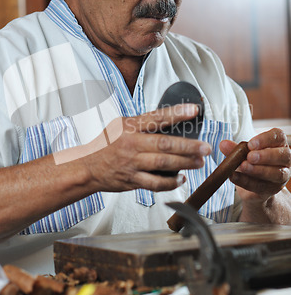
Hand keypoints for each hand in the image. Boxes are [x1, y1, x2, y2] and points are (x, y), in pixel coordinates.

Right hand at [81, 104, 211, 193]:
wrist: (88, 167)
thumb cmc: (106, 145)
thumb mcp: (121, 125)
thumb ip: (143, 123)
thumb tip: (170, 119)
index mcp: (130, 127)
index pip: (156, 118)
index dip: (177, 114)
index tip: (194, 110)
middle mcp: (131, 144)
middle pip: (164, 144)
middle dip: (188, 146)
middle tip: (205, 147)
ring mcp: (132, 163)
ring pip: (163, 164)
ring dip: (184, 163)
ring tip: (199, 162)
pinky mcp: (132, 180)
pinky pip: (155, 183)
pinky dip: (170, 182)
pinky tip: (181, 179)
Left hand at [219, 128, 290, 204]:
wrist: (253, 184)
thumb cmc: (251, 162)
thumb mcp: (242, 153)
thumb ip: (235, 148)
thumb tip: (223, 144)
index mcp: (278, 145)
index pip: (278, 137)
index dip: (266, 139)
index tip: (251, 143)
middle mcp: (284, 160)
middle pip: (282, 155)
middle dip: (265, 155)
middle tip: (249, 156)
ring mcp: (281, 176)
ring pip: (276, 173)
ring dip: (258, 170)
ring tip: (243, 167)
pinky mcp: (272, 190)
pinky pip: (261, 186)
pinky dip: (246, 181)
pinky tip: (235, 177)